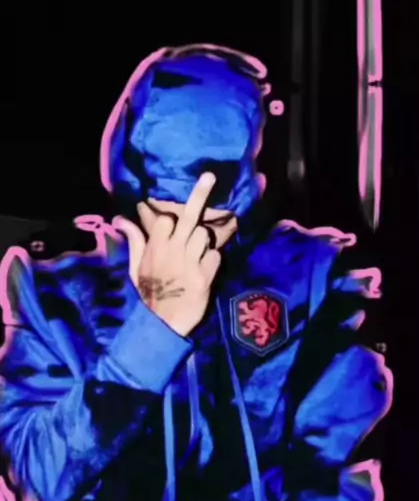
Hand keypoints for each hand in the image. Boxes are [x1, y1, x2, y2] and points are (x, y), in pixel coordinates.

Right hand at [114, 173, 220, 336]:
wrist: (162, 325)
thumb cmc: (149, 295)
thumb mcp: (135, 269)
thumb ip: (134, 242)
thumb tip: (120, 220)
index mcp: (154, 249)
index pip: (166, 219)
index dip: (172, 219)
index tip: (173, 223)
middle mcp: (173, 252)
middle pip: (189, 218)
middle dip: (199, 195)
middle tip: (209, 175)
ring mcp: (190, 264)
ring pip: (204, 236)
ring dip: (203, 242)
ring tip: (196, 255)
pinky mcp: (205, 278)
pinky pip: (215, 257)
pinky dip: (212, 261)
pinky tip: (204, 271)